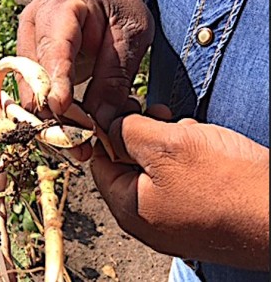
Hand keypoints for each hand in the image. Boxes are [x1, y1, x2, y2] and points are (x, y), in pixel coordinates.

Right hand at [16, 0, 153, 159]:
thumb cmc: (121, 9)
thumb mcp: (132, 35)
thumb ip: (115, 76)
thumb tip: (100, 122)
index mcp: (59, 6)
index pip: (52, 48)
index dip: (55, 80)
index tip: (61, 109)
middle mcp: (32, 25)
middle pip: (33, 77)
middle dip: (54, 114)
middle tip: (80, 146)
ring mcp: (25, 45)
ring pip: (29, 93)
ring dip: (52, 123)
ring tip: (80, 149)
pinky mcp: (27, 64)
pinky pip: (33, 97)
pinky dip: (52, 119)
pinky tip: (72, 137)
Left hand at [91, 105, 269, 269]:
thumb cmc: (228, 182)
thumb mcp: (166, 144)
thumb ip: (127, 131)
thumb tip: (108, 125)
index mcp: (130, 209)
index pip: (101, 162)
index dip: (110, 130)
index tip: (126, 109)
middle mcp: (149, 221)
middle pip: (130, 165)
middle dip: (145, 135)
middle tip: (163, 116)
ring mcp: (176, 222)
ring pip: (159, 170)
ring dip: (171, 144)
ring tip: (192, 132)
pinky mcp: (201, 217)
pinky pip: (183, 182)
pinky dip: (190, 161)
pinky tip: (208, 148)